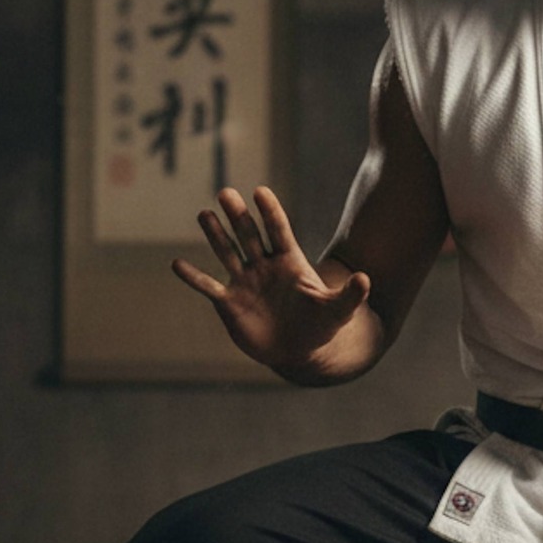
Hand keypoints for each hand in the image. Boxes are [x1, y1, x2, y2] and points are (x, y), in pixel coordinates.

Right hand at [173, 186, 372, 374]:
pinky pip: (208, 287)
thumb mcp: (338, 311)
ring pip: (227, 252)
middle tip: (226, 192)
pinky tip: (177, 264)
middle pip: (249, 234)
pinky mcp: (229, 302)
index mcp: (290, 261)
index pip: (279, 230)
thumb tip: (365, 279)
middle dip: (238, 215)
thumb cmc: (320, 325)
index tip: (261, 191)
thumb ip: (350, 295)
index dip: (270, 212)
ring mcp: (245, 281)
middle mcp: (264, 266)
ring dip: (215, 235)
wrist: (300, 350)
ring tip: (204, 214)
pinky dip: (194, 277)